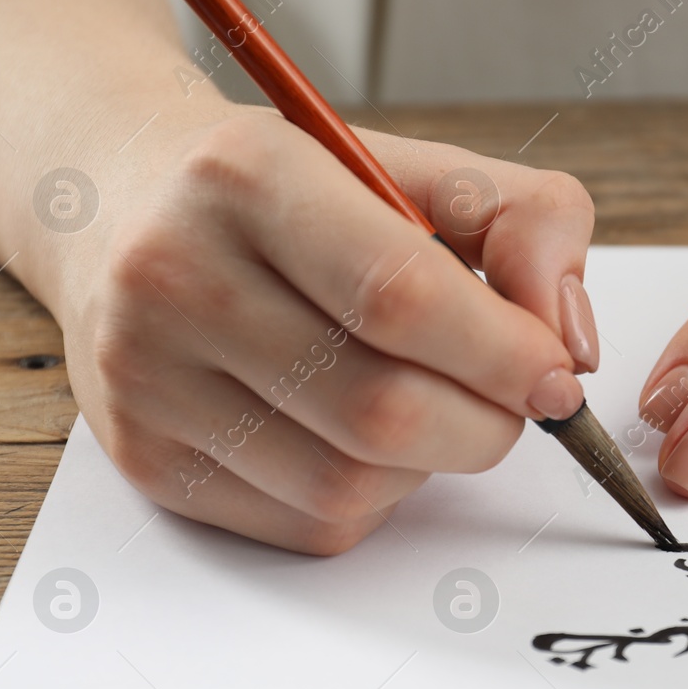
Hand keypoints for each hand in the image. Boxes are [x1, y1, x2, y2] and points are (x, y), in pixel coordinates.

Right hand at [44, 106, 597, 552]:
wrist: (118, 204)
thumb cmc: (296, 190)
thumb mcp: (419, 165)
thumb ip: (528, 224)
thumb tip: (569, 346)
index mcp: (247, 176)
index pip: (401, 296)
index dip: (504, 354)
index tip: (557, 377)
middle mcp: (174, 276)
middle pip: (381, 409)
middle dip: (484, 423)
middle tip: (511, 400)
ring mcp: (146, 379)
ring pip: (348, 484)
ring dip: (429, 464)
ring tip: (426, 399)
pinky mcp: (145, 458)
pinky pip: (308, 523)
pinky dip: (373, 496)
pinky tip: (361, 435)